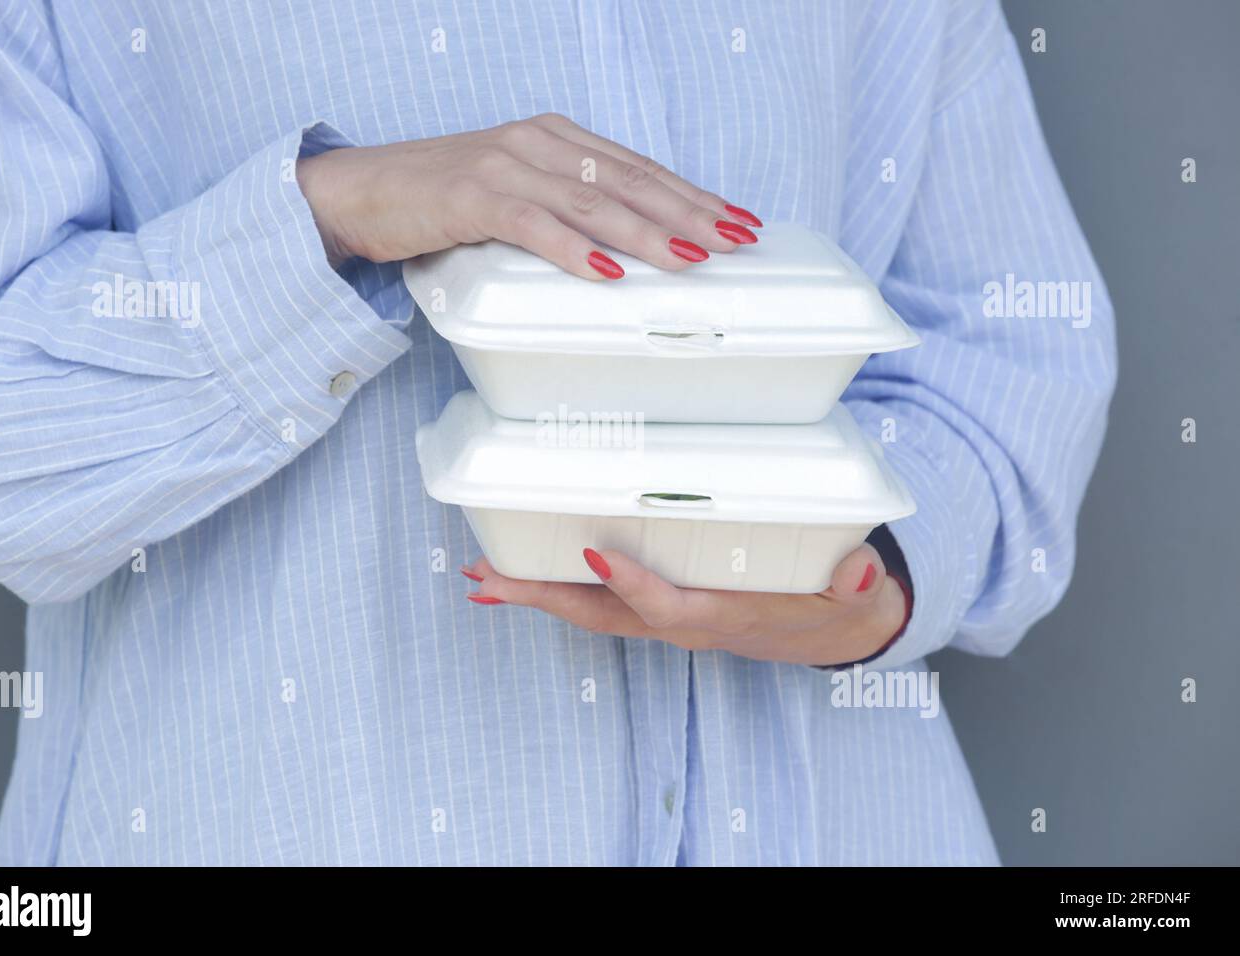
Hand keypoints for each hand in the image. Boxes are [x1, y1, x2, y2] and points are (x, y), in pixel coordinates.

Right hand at [294, 113, 762, 276]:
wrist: (358, 192)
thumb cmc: (438, 201)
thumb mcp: (513, 195)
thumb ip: (562, 209)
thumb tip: (620, 249)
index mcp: (554, 139)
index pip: (637, 167)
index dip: (690, 193)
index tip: (735, 218)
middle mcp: (536, 142)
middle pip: (627, 179)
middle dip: (687, 210)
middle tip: (735, 238)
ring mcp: (503, 165)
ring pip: (589, 200)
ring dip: (644, 231)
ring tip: (689, 257)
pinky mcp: (469, 197)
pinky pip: (531, 224)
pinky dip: (571, 249)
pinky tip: (606, 272)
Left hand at [462, 542, 911, 667]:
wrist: (836, 628)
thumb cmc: (838, 599)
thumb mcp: (857, 591)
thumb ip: (855, 581)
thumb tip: (861, 573)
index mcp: (726, 616)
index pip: (670, 608)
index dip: (633, 587)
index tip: (594, 557)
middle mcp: (686, 623)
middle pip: (604, 618)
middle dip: (543, 599)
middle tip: (487, 579)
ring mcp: (670, 618)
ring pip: (594, 614)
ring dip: (538, 595)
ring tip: (484, 578)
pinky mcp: (665, 607)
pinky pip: (603, 604)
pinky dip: (561, 590)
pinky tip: (530, 574)